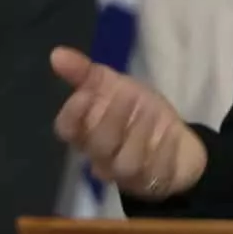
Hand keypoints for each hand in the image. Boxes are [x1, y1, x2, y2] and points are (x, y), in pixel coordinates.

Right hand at [51, 47, 206, 199]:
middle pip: (97, 145)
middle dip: (110, 119)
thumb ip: (85, 73)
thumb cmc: (137, 111)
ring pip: (125, 162)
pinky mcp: (155, 180)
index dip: (73, 114)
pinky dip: (162, 149)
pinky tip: (168, 131)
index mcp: (87, 132)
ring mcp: (128, 172)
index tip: (86, 94)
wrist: (176, 141)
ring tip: (148, 110)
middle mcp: (103, 156)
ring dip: (137, 133)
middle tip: (127, 95)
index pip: (68, 129)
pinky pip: (155, 169)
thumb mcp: (114, 86)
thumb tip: (56, 53)